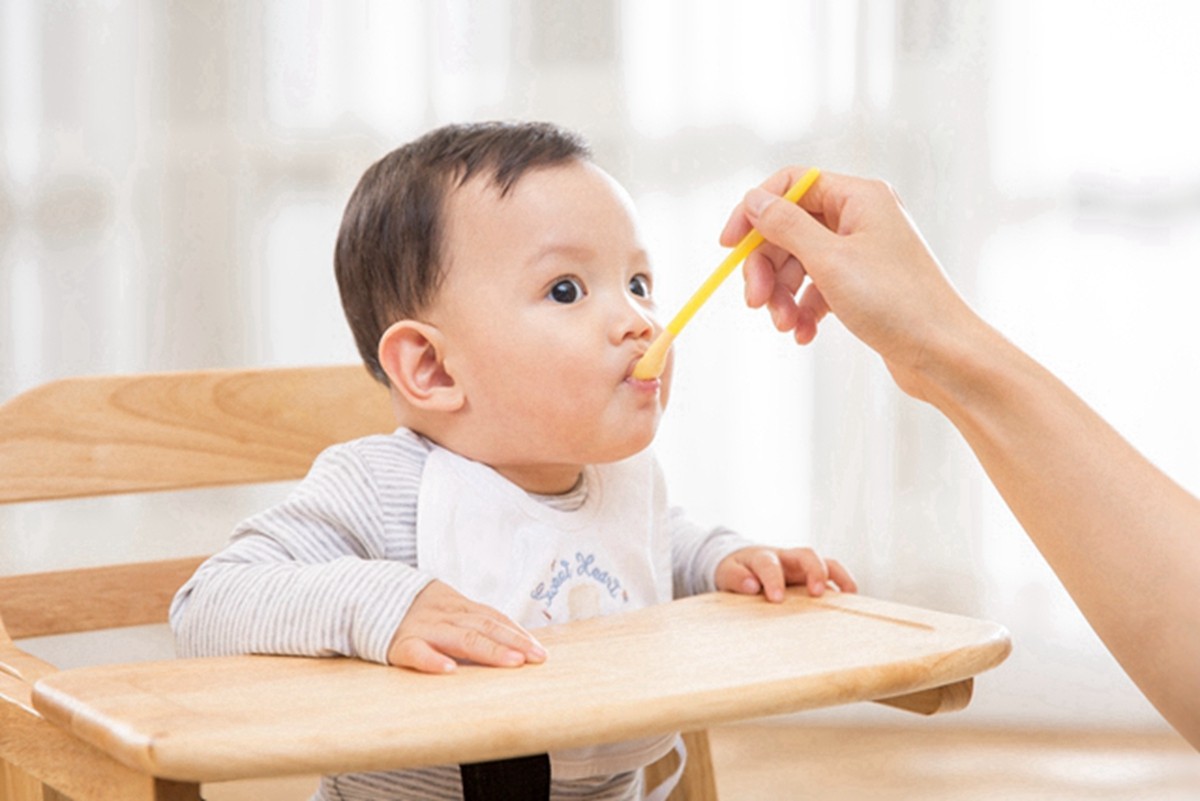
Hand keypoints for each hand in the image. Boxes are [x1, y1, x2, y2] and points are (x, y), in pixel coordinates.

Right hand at [387, 580, 546, 673]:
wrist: (368, 598)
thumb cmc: (417, 613)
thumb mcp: (447, 610)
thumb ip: (474, 623)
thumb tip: (511, 642)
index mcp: (459, 607)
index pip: (494, 618)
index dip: (517, 632)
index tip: (539, 650)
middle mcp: (446, 616)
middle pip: (485, 628)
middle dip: (513, 642)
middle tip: (536, 657)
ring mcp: (424, 628)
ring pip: (460, 638)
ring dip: (488, 650)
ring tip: (511, 662)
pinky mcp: (400, 644)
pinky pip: (418, 652)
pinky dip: (433, 660)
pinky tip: (449, 670)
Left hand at [715, 546, 856, 601]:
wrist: (742, 562)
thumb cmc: (736, 570)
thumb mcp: (727, 572)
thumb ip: (735, 578)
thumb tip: (752, 585)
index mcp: (762, 557)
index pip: (769, 563)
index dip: (774, 579)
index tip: (776, 598)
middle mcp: (786, 558)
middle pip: (807, 554)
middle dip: (814, 570)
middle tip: (817, 592)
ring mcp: (802, 566)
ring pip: (826, 562)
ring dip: (837, 576)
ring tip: (848, 595)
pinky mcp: (811, 577)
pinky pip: (832, 577)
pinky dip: (843, 586)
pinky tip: (850, 602)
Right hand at [721, 168, 983, 400]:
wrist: (945, 354)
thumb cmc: (896, 303)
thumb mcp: (829, 260)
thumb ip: (785, 226)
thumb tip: (753, 200)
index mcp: (859, 197)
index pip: (791, 185)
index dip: (754, 213)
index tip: (728, 247)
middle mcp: (862, 217)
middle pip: (790, 229)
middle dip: (767, 268)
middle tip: (755, 302)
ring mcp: (863, 253)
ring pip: (800, 263)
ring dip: (783, 296)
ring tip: (786, 326)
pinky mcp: (864, 286)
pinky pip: (818, 288)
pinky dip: (805, 310)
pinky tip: (804, 335)